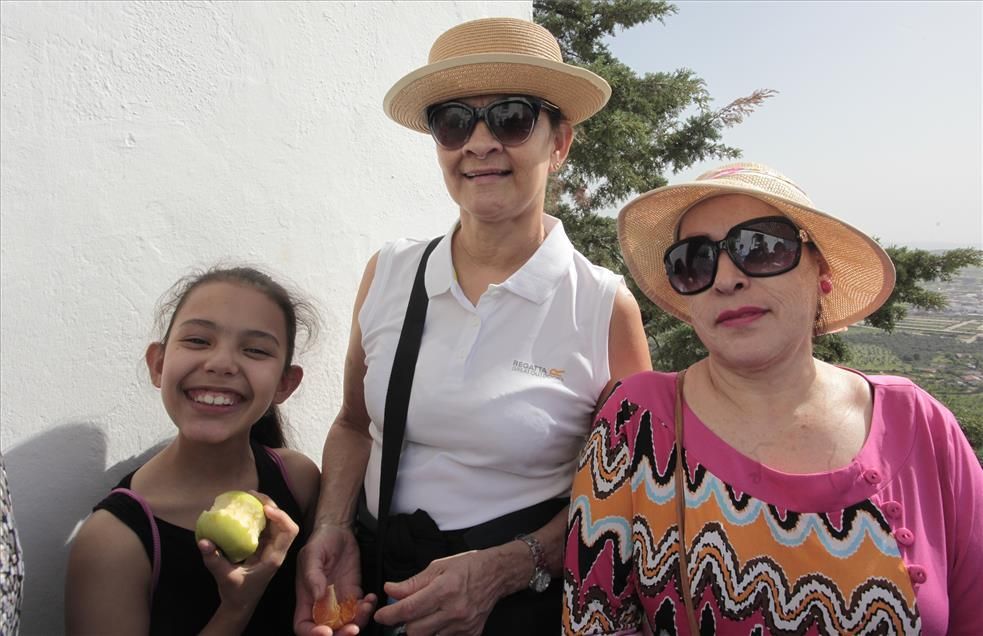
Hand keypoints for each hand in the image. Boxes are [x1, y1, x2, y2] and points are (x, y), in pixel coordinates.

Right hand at [199, 491, 298, 618]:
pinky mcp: (261, 546)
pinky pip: (264, 526)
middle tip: (251, 495)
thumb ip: (214, 560)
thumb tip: (203, 541)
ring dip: (264, 507)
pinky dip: (256, 516)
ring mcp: (269, 547)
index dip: (281, 516)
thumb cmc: (236, 594)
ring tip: (248, 497)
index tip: (265, 509)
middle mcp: (275, 550)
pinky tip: (243, 509)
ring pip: (274, 522)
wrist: (239, 605)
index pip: (289, 532)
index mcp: (274, 558)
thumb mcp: (224, 577)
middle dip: (271, 505)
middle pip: (283, 522)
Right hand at [294, 524, 375, 635]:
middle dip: (340, 634)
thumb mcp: (311, 554)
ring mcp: (339, 600)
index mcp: (306, 598)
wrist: (338, 531)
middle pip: (328, 630)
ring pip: (346, 623)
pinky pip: (360, 609)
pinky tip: (370, 598)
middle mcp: (322, 604)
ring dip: (358, 622)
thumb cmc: (320, 541)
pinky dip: (367, 608)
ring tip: (365, 607)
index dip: (312, 633)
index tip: (326, 631)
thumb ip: (313, 576)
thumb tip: (318, 596)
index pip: (303, 625)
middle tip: (352, 629)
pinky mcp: (353, 593)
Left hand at [374, 550, 501, 635]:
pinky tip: (442, 618)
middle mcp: (455, 610)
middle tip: (407, 612)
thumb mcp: (438, 567)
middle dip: (405, 622)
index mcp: (445, 589)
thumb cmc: (468, 567)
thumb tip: (390, 590)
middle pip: (415, 630)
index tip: (381, 616)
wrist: (497, 574)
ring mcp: (463, 625)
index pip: (409, 610)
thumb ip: (412, 583)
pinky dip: (437, 631)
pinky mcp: (470, 634)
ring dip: (422, 628)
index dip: (390, 615)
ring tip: (428, 613)